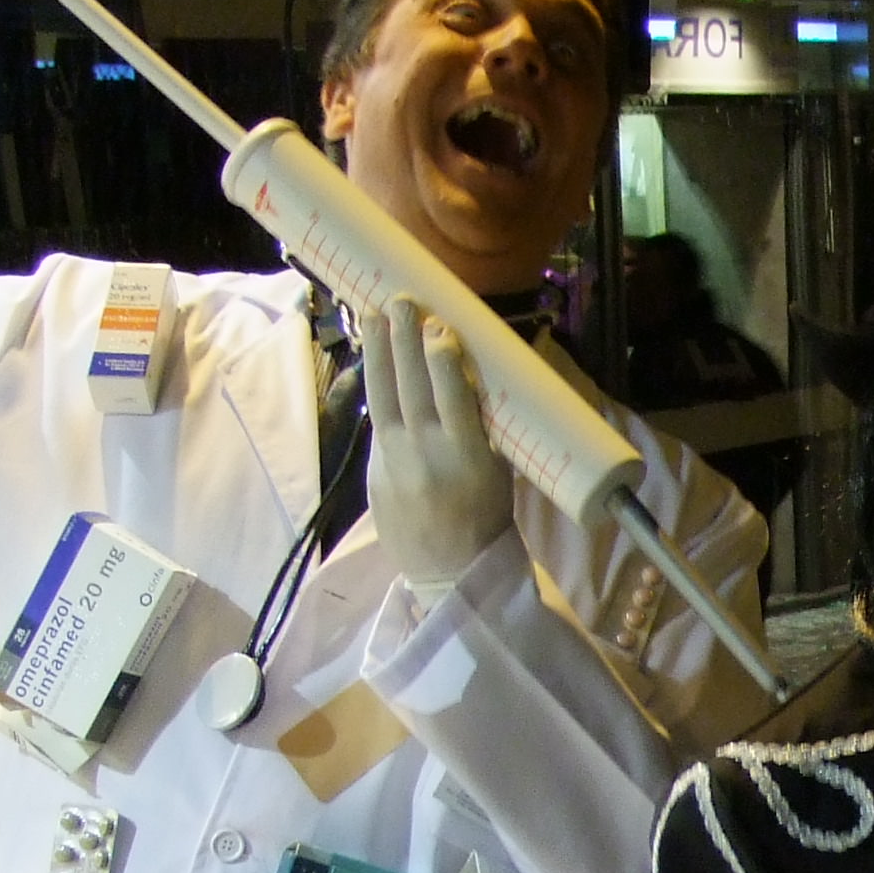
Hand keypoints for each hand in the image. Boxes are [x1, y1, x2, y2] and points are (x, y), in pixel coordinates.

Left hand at [360, 296, 514, 591]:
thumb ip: (481, 427)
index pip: (452, 397)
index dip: (443, 359)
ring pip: (384, 396)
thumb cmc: (487, 517)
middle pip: (411, 387)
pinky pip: (376, 417)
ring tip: (374, 312)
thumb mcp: (500, 472)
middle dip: (405, 340)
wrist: (448, 571)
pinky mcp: (375, 469)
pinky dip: (376, 383)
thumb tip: (467, 374)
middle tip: (403, 300)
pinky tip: (373, 357)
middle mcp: (426, 455)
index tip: (439, 326)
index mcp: (468, 457)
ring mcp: (394, 461)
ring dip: (378, 351)